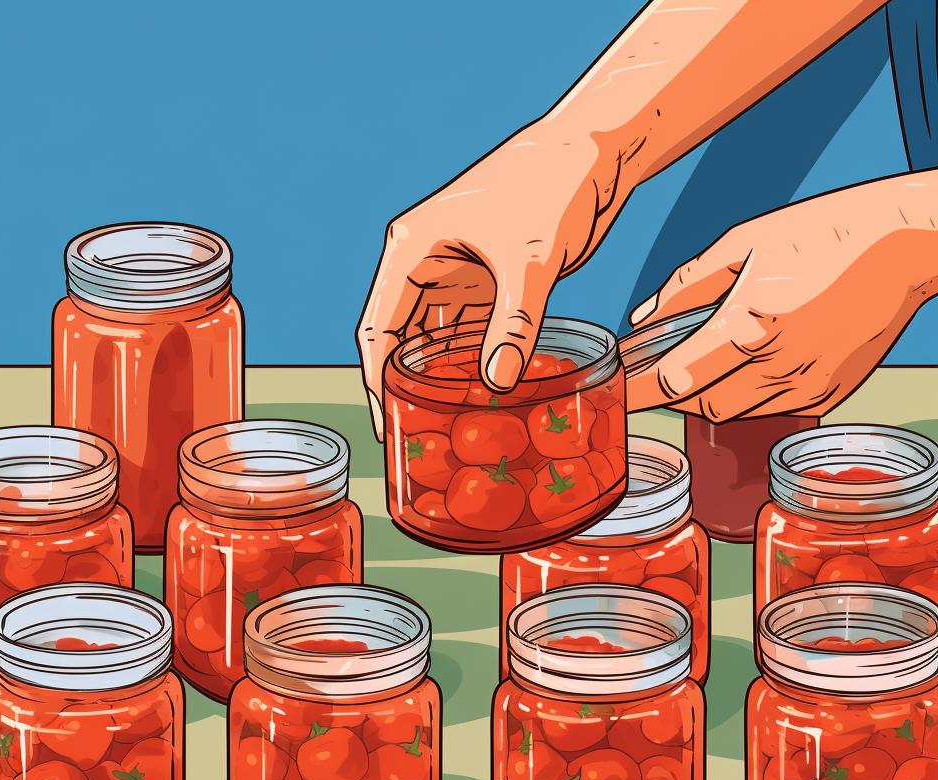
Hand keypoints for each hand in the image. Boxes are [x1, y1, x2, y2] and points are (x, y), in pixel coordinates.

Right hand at [356, 121, 631, 437]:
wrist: (592, 153)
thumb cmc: (551, 186)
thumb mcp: (531, 260)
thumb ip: (514, 324)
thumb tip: (497, 384)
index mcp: (412, 249)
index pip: (377, 327)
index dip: (376, 378)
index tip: (386, 422)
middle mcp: (426, 264)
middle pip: (400, 339)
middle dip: (405, 386)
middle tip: (416, 435)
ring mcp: (457, 275)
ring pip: (436, 340)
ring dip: (440, 378)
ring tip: (446, 423)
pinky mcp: (488, 283)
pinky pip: (470, 334)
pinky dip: (472, 363)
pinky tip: (482, 395)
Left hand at [624, 172, 937, 420]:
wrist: (906, 243)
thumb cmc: (823, 233)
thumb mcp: (743, 243)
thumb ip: (684, 287)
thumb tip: (643, 321)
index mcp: (751, 325)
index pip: (675, 379)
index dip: (639, 390)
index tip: (617, 390)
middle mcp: (780, 365)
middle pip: (700, 404)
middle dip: (672, 394)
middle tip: (657, 373)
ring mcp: (808, 385)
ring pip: (733, 414)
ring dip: (707, 396)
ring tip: (702, 364)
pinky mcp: (828, 393)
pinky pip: (769, 410)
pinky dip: (746, 396)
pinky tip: (747, 366)